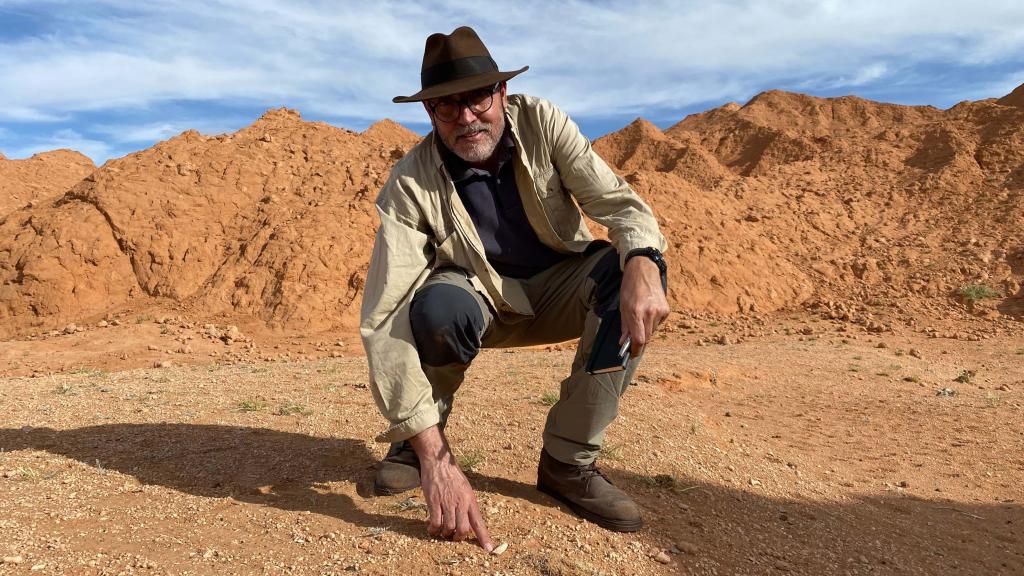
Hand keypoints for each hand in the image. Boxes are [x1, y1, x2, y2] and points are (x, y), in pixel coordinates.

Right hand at [409, 426, 492, 551]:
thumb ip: (467, 504)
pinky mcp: (434, 502)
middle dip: (459, 537)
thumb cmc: (453, 476)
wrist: (439, 463)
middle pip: (464, 529)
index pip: (479, 523)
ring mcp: (447, 503)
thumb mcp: (466, 489)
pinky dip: (434, 529)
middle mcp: (461, 503)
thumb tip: (469, 520)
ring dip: (446, 534)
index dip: (484, 537)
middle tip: (454, 537)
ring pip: (449, 527)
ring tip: (443, 532)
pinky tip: (432, 529)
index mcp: (471, 500)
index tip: (489, 550)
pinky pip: (435, 522)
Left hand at [619, 255, 669, 356]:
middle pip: (647, 338)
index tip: (632, 354)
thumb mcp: (623, 306)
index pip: (639, 339)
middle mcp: (650, 312)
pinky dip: (653, 322)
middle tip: (633, 340)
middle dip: (639, 341)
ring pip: (653, 331)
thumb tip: (624, 342)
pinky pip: (659, 323)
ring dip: (646, 330)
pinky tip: (648, 312)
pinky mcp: (666, 309)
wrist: (644, 270)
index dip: (635, 349)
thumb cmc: (630, 287)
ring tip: (640, 319)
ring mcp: (660, 311)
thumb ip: (625, 326)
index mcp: (636, 312)